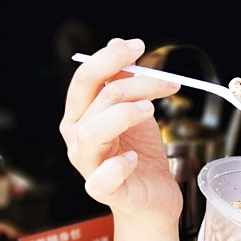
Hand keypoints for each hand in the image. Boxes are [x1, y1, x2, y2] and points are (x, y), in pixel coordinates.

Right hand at [59, 38, 181, 234]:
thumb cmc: (140, 153)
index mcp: (82, 114)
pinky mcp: (104, 191)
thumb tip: (118, 42)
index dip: (109, 58)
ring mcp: (87, 165)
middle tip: (163, 80)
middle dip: (127, 81)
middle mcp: (78, 137)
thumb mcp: (136, 111)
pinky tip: (133, 158)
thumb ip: (125, 82)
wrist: (152, 198)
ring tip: (151, 111)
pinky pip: (101, 180)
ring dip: (122, 114)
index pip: (85, 79)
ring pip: (91, 132)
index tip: (138, 46)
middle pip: (91, 98)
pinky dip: (116, 166)